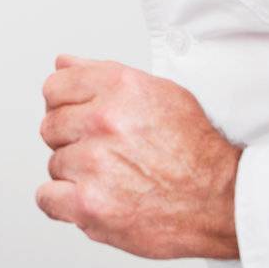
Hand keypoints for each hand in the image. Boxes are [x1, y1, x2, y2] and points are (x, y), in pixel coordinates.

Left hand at [36, 55, 240, 259]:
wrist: (222, 201)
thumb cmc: (195, 151)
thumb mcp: (158, 93)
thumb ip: (101, 74)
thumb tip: (63, 63)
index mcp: (118, 87)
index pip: (54, 86)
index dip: (64, 106)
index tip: (78, 119)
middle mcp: (104, 120)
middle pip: (49, 127)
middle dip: (72, 141)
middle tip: (105, 154)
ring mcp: (94, 163)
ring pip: (54, 164)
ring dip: (76, 174)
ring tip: (113, 179)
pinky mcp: (89, 204)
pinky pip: (47, 198)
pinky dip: (63, 203)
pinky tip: (89, 199)